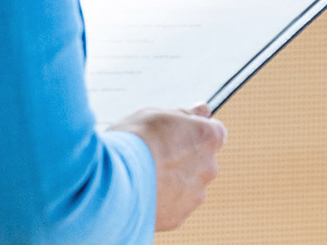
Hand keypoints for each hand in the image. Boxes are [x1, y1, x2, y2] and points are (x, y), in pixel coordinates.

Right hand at [111, 104, 226, 230]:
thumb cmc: (132, 142)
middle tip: (155, 157)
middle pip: (202, 162)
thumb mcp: (155, 114)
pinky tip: (142, 194)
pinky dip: (162, 201)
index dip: (194, 133)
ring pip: (188, 186)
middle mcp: (209, 168)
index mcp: (207, 138)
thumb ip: (184, 114)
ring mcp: (195, 195)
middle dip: (184, 160)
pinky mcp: (179, 217)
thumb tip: (202, 110)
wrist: (112, 183)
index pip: (214, 132)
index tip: (178, 134)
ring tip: (144, 177)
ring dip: (173, 183)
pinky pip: (174, 206)